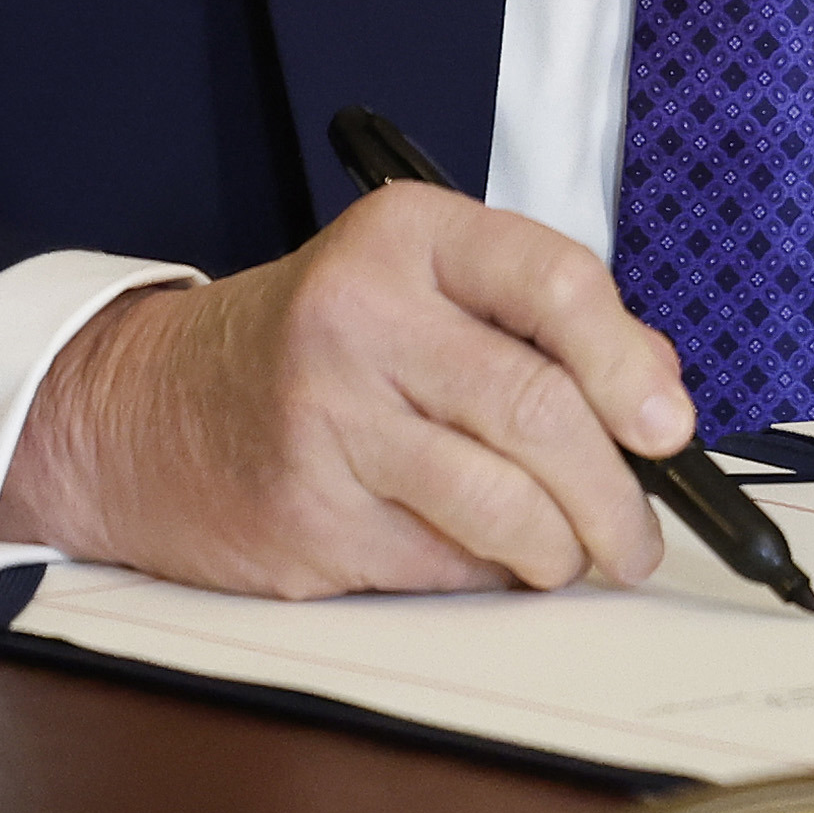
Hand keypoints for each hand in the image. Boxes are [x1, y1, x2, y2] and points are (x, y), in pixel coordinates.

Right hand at [0, 186, 696, 596]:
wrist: (145, 406)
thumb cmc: (315, 344)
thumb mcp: (422, 287)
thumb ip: (543, 322)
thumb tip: (659, 394)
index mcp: (406, 237)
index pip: (555, 282)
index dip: (630, 365)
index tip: (668, 429)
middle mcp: (361, 315)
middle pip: (539, 412)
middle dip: (616, 495)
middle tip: (638, 535)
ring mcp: (327, 421)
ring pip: (503, 507)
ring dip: (562, 552)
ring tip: (569, 554)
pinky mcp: (309, 516)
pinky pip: (444, 565)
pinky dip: (485, 575)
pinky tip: (475, 555)